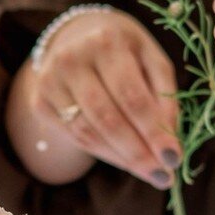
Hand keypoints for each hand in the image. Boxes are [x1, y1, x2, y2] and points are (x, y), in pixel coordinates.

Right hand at [18, 10, 179, 186]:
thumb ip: (165, 96)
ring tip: (149, 172)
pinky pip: (75, 137)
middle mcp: (72, 58)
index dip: (154, 132)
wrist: (78, 36)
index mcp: (106, 42)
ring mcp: (50, 80)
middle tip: (163, 178)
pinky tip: (125, 160)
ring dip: (122, 158)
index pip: (132, 96)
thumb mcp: (152, 59)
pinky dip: (103, 153)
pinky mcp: (40, 101)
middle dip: (138, 153)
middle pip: (107, 118)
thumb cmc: (125, 51)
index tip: (174, 159)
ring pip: (88, 132)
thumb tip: (169, 141)